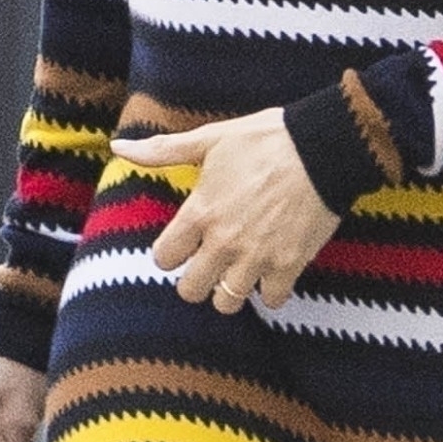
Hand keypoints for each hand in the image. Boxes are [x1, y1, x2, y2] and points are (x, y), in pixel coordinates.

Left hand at [111, 107, 336, 312]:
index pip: (163, 258)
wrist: (323, 147)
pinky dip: (271, 292)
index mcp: (200, 212)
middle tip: (209, 266)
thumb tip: (119, 148)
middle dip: (196, 281)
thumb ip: (163, 150)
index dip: (170, 254)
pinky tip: (273, 273)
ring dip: (229, 292)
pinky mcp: (289, 264)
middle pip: (190, 290)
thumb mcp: (210, 138)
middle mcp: (223, 241)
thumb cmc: (266, 139)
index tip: (184, 246)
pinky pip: (271, 299)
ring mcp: (256, 256)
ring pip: (226, 303)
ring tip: (239, 274)